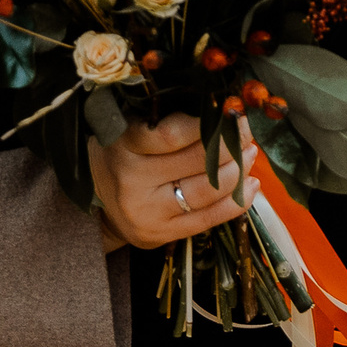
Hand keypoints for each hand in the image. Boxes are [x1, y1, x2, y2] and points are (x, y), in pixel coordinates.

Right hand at [89, 114, 257, 253]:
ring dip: (237, 171)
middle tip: (245, 132)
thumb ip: (167, 120)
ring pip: (206, 191)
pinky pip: (207, 219)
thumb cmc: (124, 152)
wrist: (96, 197)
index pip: (172, 134)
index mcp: (124, 145)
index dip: (207, 124)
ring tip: (249, 155)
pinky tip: (250, 186)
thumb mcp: (132, 127)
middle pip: (196, 161)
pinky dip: (236, 202)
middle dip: (230, 145)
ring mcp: (147, 212)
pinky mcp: (160, 234)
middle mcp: (132, 180)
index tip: (228, 112)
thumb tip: (220, 111)